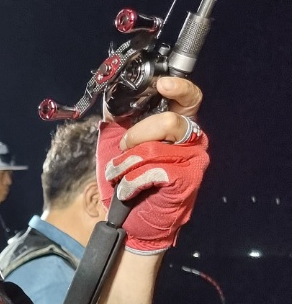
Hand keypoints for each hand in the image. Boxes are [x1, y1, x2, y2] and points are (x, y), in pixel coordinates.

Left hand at [97, 78, 208, 253]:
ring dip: (126, 164)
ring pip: (154, 150)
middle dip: (136, 135)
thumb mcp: (118, 141)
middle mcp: (192, 140)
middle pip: (169, 122)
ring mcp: (192, 161)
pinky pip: (153, 172)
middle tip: (124, 149)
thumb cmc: (128, 179)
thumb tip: (111, 93)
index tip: (162, 84)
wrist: (129, 219)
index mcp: (178, 125)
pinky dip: (132, 182)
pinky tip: (128, 190)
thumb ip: (120, 116)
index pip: (190, 98)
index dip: (180, 87)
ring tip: (119, 174)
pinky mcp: (186, 181)